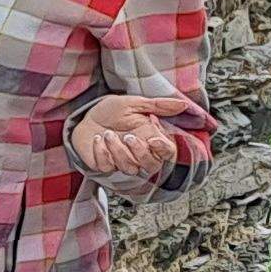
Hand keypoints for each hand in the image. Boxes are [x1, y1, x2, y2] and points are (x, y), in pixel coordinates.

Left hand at [69, 92, 196, 180]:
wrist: (87, 115)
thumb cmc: (112, 111)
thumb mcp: (134, 103)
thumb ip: (158, 105)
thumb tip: (183, 104)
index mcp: (151, 138)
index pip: (167, 152)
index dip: (163, 149)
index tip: (153, 139)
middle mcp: (139, 153)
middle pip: (151, 166)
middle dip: (139, 152)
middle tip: (127, 136)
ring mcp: (122, 161)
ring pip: (128, 168)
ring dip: (117, 151)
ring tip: (107, 133)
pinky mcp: (105, 165)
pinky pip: (106, 167)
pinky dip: (101, 153)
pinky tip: (97, 139)